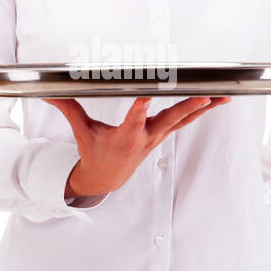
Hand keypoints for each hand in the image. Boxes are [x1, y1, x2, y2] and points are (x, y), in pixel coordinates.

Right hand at [40, 94, 231, 197]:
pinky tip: (217, 100)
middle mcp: (146, 137)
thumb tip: (48, 92)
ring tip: (222, 94)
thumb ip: (68, 108)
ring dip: (204, 108)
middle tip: (204, 95)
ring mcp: (158, 137)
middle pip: (169, 119)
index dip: (141, 107)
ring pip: (184, 119)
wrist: (108, 178)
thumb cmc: (95, 152)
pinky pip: (186, 121)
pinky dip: (202, 110)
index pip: (134, 119)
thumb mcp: (81, 132)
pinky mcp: (164, 134)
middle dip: (188, 107)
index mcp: (125, 137)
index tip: (148, 95)